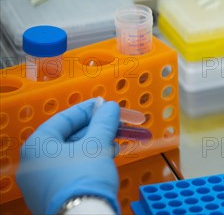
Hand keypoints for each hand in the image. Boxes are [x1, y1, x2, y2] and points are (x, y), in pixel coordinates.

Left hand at [17, 98, 120, 214]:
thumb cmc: (84, 176)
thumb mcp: (97, 145)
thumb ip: (104, 122)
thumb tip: (111, 107)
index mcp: (36, 146)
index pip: (63, 119)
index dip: (87, 110)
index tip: (105, 105)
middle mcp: (33, 163)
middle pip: (67, 137)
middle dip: (94, 129)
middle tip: (114, 124)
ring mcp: (40, 181)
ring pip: (70, 154)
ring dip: (95, 145)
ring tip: (115, 143)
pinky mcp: (51, 195)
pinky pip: (70, 169)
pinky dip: (88, 161)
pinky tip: (107, 158)